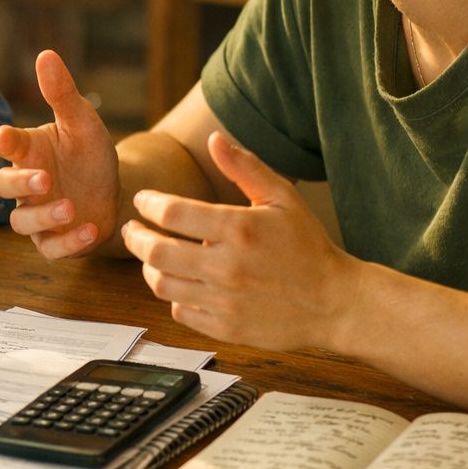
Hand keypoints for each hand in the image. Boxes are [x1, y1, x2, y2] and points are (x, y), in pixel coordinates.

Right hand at [0, 50, 119, 257]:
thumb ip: (63, 94)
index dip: (4, 142)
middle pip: (2, 186)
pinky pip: (50, 248)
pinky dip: (68, 242)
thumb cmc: (89, 154)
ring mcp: (37, 214)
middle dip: (19, 183)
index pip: (6, 144)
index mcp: (29, 151)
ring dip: (42, 216)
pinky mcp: (54, 240)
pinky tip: (90, 229)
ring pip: (21, 221)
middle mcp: (26, 184)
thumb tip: (45, 54)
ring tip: (69, 207)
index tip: (5, 138)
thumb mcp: (83, 122)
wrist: (115, 193)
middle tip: (43, 177)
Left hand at [120, 131, 356, 350]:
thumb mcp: (282, 198)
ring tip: (152, 256)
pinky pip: (180, 312)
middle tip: (132, 229)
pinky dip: (174, 296)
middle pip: (156, 253)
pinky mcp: (226, 329)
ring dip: (149, 268)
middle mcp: (227, 267)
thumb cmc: (307, 246)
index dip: (149, 203)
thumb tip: (213, 139)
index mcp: (239, 229)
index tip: (143, 200)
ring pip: (162, 285)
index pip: (171, 213)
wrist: (335, 303)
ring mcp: (225, 301)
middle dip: (136, 237)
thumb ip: (244, 167)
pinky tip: (181, 283)